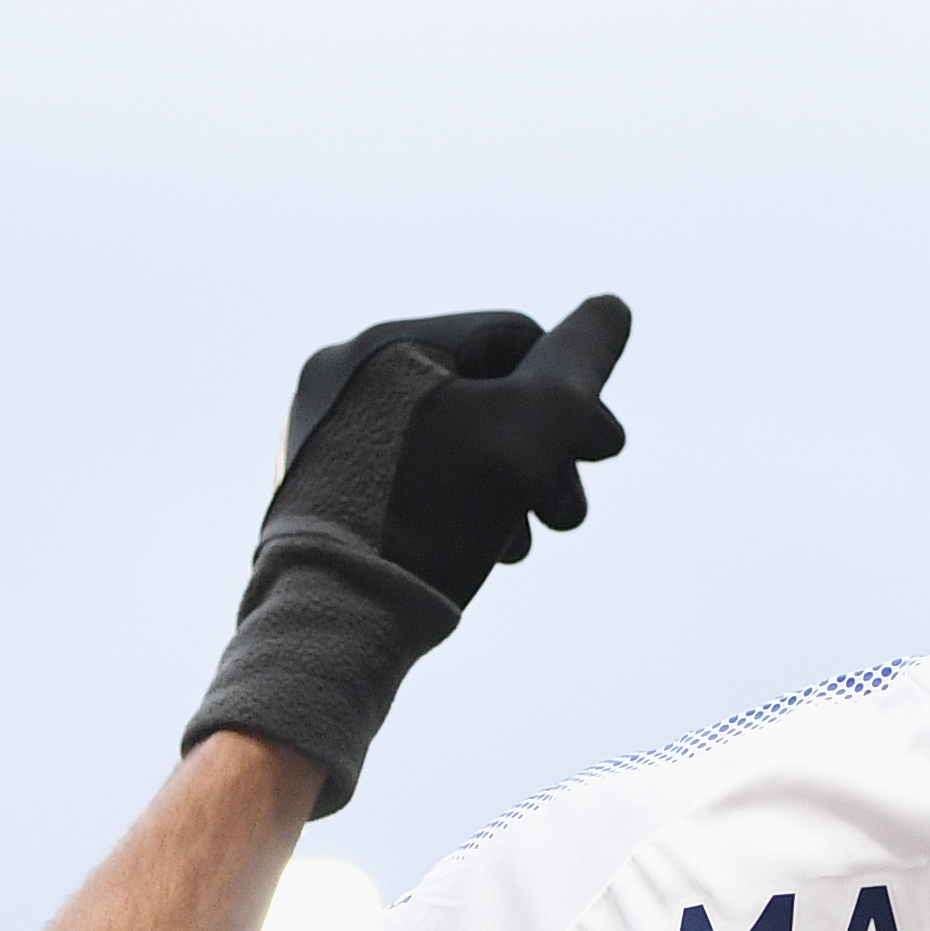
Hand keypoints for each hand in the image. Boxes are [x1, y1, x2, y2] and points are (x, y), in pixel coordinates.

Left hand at [183, 295, 630, 812]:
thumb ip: (581, 360)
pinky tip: (484, 547)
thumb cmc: (436, 518)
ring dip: (506, 483)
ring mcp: (322, 431)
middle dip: (542, 450)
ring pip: (449, 438)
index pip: (513, 339)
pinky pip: (410, 470)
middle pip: (479, 392)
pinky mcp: (317, 485)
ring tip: (528, 543)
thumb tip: (611, 310)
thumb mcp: (532, 427)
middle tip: (570, 513)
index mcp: (387, 342)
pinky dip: (458, 500)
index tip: (605, 454)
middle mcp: (343, 374)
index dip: (572, 393)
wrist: (333, 620)